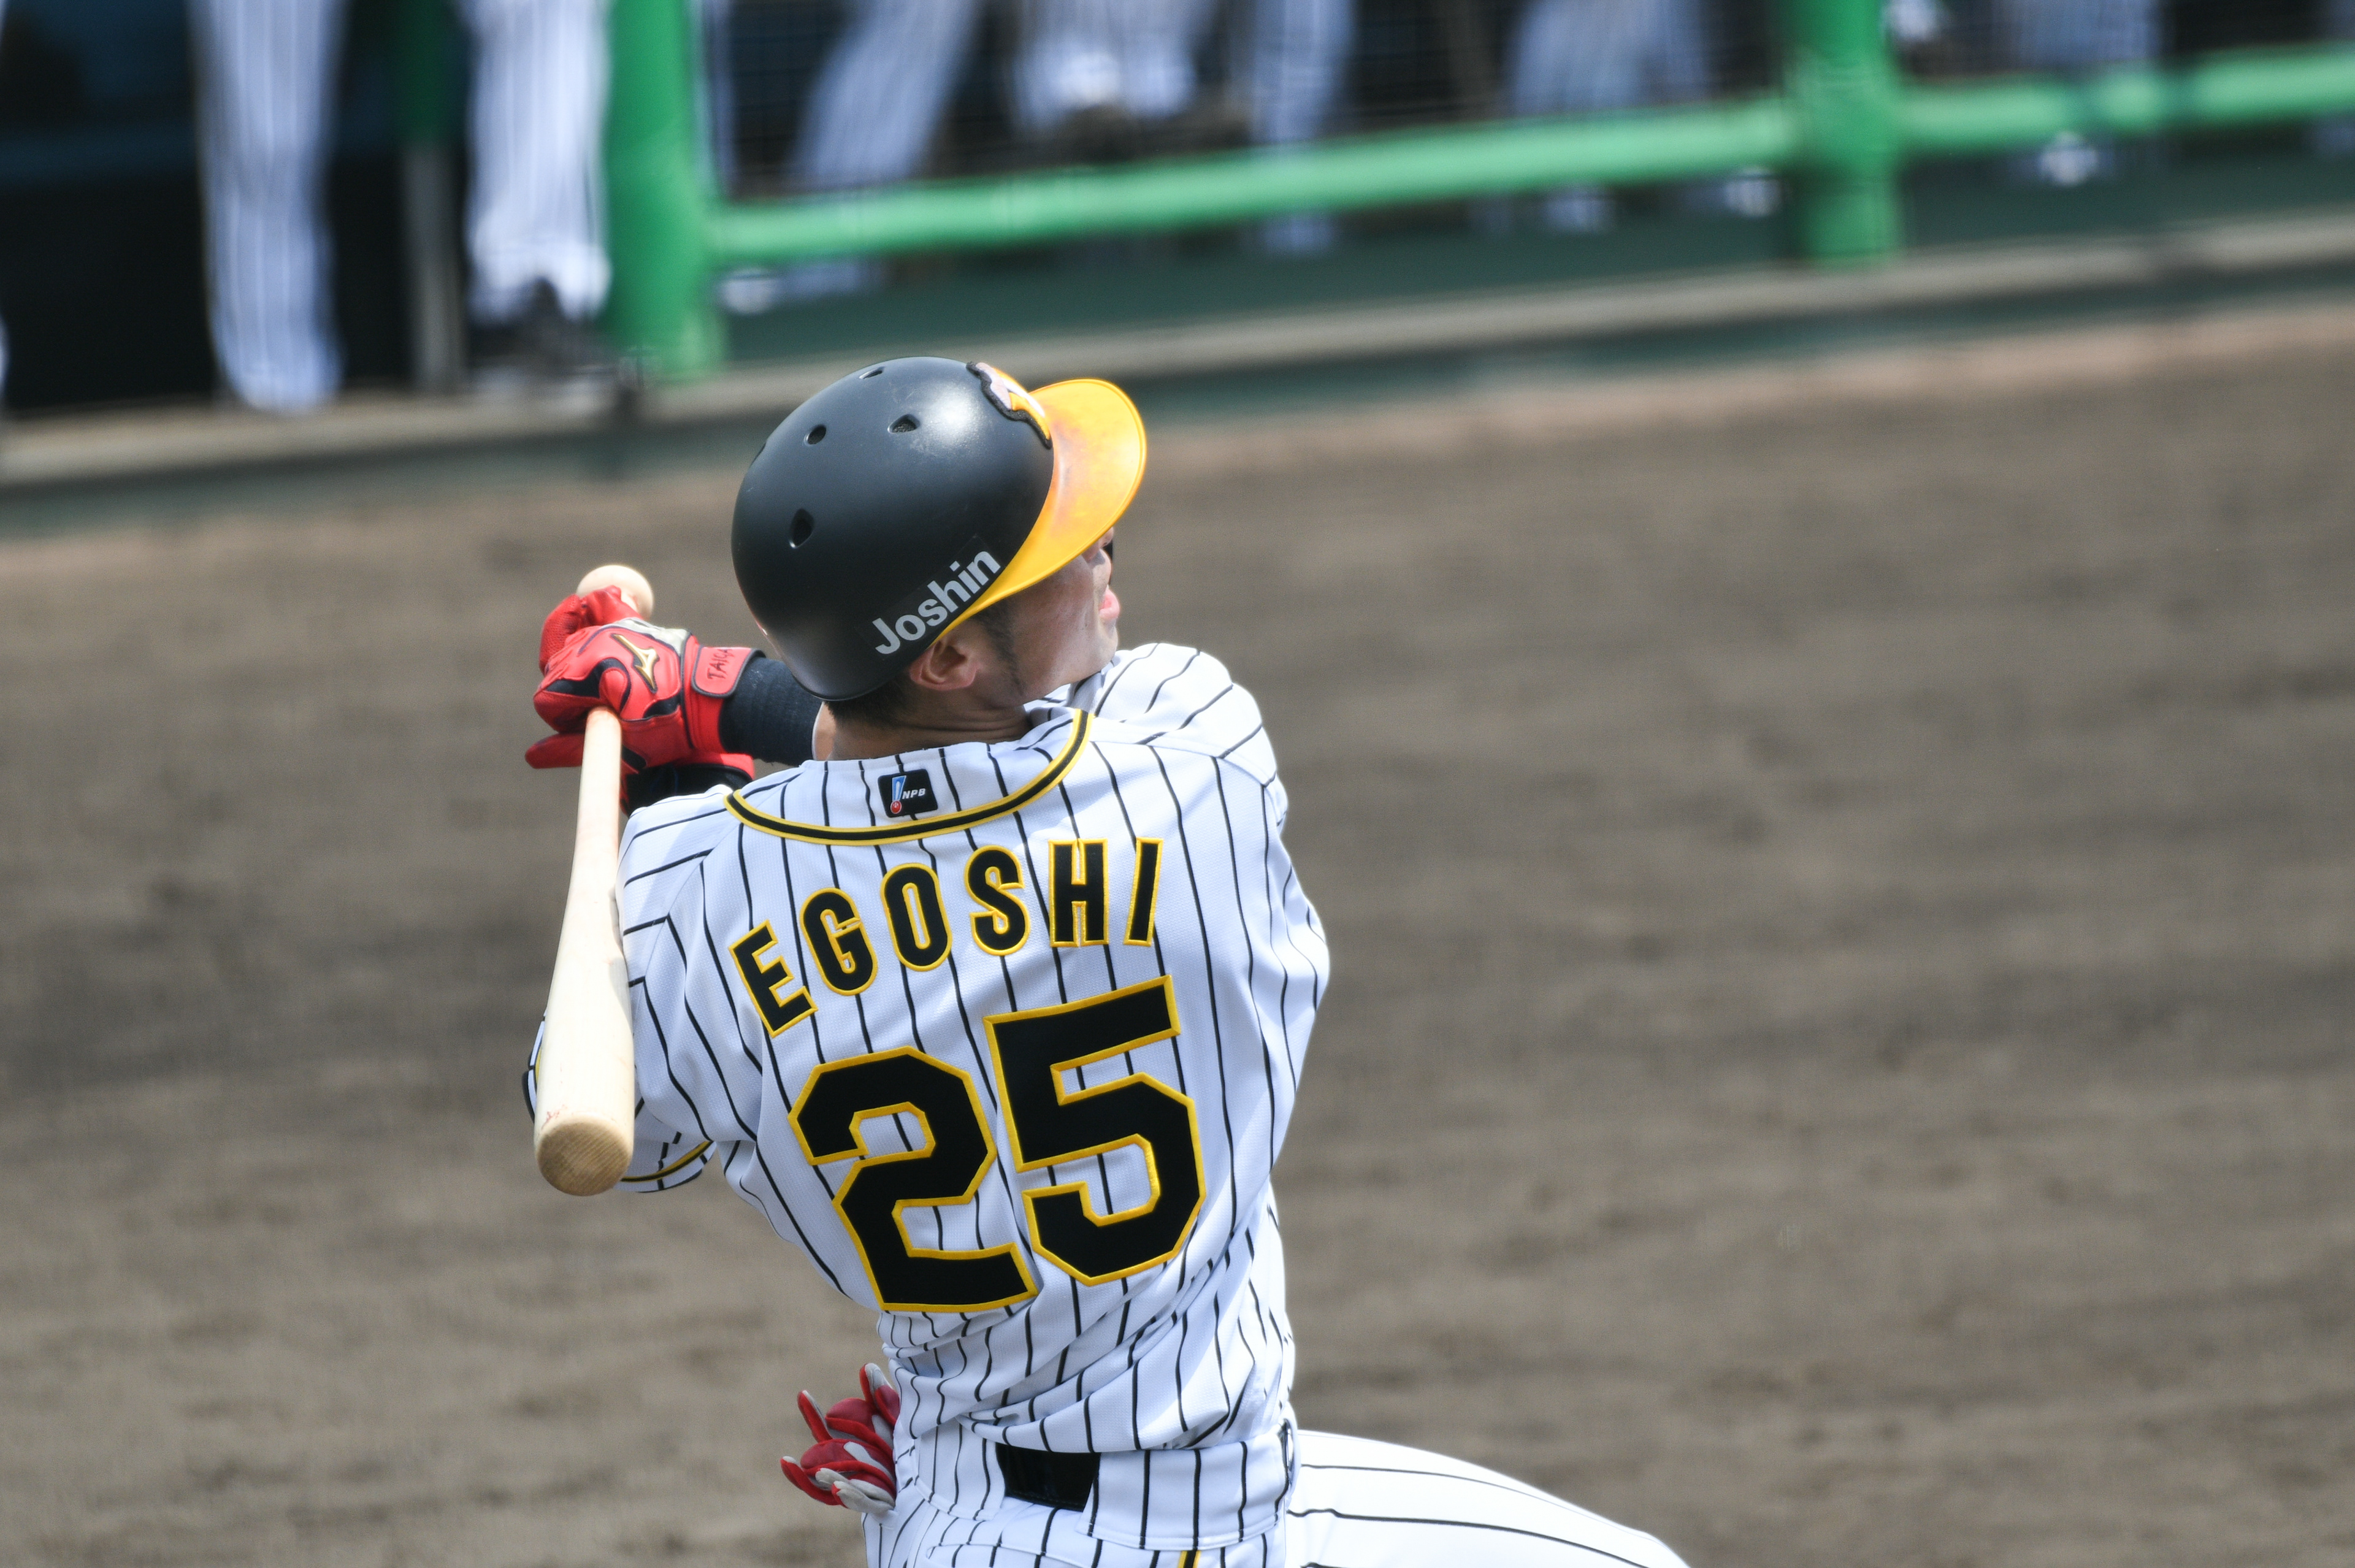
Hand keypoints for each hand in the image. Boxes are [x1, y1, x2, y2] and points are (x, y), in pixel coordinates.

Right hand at [524, 589, 754, 779]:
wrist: (710, 700)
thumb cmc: (668, 727)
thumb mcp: (621, 747)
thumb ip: (572, 750)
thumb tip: (534, 756)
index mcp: (581, 676)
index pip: (546, 700)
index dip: (564, 721)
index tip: (591, 728)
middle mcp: (587, 646)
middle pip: (554, 673)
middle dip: (571, 695)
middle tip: (606, 711)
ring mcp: (609, 630)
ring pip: (572, 646)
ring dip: (580, 665)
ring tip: (605, 680)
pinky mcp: (630, 622)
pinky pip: (601, 603)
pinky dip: (593, 608)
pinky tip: (588, 608)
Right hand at [781, 1363, 900, 1518]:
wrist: (936, 1477)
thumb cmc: (911, 1446)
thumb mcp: (898, 1419)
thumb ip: (882, 1398)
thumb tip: (867, 1366)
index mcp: (853, 1445)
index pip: (826, 1430)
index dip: (813, 1415)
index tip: (803, 1393)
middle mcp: (852, 1467)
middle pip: (824, 1459)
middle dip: (813, 1452)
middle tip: (801, 1443)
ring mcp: (864, 1486)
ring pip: (836, 1484)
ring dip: (826, 1477)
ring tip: (817, 1471)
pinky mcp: (881, 1504)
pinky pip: (862, 1502)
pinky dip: (849, 1496)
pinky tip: (838, 1488)